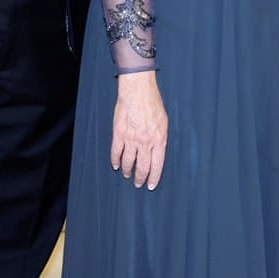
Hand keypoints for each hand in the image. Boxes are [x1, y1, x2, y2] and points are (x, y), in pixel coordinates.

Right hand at [111, 71, 167, 189]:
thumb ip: (160, 138)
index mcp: (159, 140)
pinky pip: (116, 152)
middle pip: (142, 167)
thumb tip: (157, 151)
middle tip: (138, 183)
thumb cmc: (153, 104)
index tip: (150, 185)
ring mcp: (131, 139)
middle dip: (140, 178)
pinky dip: (115, 161)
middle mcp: (145, 142)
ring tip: (127, 175)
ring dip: (127, 171)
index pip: (157, 165)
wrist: (138, 92)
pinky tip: (115, 165)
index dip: (153, 177)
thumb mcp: (164, 122)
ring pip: (128, 162)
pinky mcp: (119, 134)